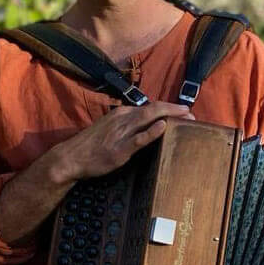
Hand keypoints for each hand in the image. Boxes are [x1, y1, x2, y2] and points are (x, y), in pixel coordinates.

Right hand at [49, 101, 192, 183]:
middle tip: (192, 114)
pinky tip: (163, 127)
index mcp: (121, 113)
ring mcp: (121, 133)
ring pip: (149, 119)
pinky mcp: (120, 149)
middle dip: (174, 110)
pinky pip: (139, 138)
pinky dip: (152, 131)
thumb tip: (146, 125)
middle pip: (153, 109)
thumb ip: (127, 126)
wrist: (71, 158)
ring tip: (187, 118)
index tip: (182, 111)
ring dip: (170, 117)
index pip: (149, 107)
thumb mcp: (109, 129)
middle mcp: (122, 119)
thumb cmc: (91, 146)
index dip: (168, 107)